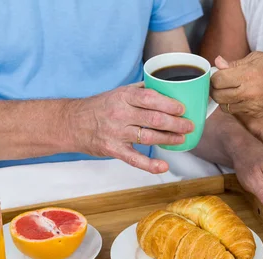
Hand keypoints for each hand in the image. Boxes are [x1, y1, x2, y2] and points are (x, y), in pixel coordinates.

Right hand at [70, 83, 193, 173]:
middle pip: (154, 119)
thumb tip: (165, 87)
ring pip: (148, 137)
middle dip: (176, 123)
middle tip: (189, 125)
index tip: (183, 108)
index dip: (169, 104)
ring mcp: (116, 133)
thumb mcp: (118, 92)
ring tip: (182, 139)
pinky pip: (134, 159)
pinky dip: (150, 165)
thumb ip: (140, 91)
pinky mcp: (113, 150)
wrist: (72, 123)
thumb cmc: (99, 107)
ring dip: (169, 139)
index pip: (150, 99)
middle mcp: (120, 114)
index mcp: (123, 97)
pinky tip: (163, 166)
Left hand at [211, 52, 262, 117]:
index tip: (218, 73)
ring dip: (224, 98)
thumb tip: (218, 63)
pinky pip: (237, 111)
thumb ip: (235, 64)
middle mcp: (249, 94)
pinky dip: (235, 104)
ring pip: (225, 107)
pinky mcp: (256, 114)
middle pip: (217, 96)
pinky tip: (243, 95)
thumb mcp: (258, 58)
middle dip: (215, 88)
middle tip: (220, 82)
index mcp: (249, 76)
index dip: (214, 76)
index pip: (217, 80)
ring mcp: (252, 107)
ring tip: (231, 88)